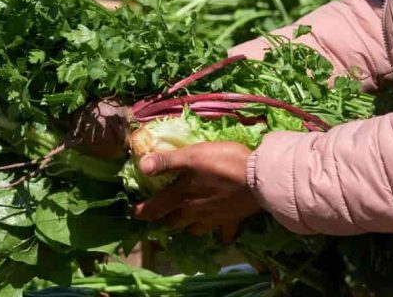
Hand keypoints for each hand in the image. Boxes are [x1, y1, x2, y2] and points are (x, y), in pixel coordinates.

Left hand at [131, 142, 260, 241]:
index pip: (155, 208)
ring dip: (186, 228)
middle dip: (163, 221)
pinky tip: (221, 235)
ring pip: (194, 230)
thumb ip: (165, 162)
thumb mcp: (190, 156)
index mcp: (181, 196)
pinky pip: (224, 234)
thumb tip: (141, 166)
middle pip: (173, 222)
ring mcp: (213, 218)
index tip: (133, 214)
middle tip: (158, 217)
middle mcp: (194, 211)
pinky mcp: (232, 220)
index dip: (142, 212)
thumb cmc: (222, 163)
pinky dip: (220, 236)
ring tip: (183, 223)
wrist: (259, 178)